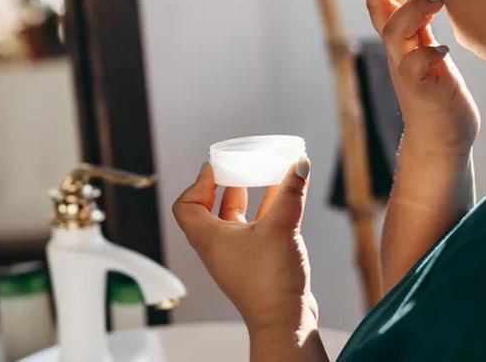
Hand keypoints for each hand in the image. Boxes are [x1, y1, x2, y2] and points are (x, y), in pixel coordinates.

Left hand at [172, 160, 317, 335]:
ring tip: (258, 175)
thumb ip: (290, 192)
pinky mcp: (255, 263)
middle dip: (223, 185)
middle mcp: (217, 247)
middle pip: (209, 208)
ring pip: (234, 218)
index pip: (186, 205)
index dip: (198, 183)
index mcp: (208, 238)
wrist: (285, 322)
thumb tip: (299, 163)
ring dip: (245, 196)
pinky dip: (264, 211)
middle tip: (237, 166)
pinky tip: (282, 197)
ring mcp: (236, 256)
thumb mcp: (281, 227)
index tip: (216, 166)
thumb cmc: (269, 283)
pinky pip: (254, 229)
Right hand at [364, 0, 479, 153]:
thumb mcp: (427, 48)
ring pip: (395, 33)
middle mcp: (399, 53)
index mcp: (402, 41)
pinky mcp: (421, 90)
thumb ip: (421, 22)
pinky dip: (427, 54)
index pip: (382, 3)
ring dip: (414, 10)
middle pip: (383, 10)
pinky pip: (415, 67)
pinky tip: (444, 49)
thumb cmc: (439, 92)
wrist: (441, 140)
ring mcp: (407, 71)